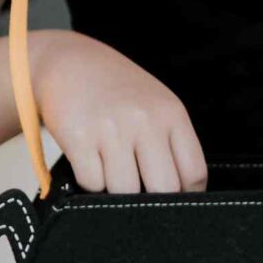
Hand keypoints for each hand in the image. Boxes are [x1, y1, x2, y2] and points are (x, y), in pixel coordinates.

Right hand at [33, 31, 207, 193]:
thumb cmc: (118, 90)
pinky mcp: (79, 138)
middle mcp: (145, 120)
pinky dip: (91, 181)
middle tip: (140, 193)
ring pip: (125, 191)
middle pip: (164, 189)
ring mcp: (111, 129)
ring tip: (111, 169)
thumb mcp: (156, 104)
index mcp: (171, 113)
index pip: (194, 173)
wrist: (69, 61)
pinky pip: (93, 183)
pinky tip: (91, 161)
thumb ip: (171, 144)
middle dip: (153, 201)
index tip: (173, 199)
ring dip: (117, 190)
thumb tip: (179, 196)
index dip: (186, 195)